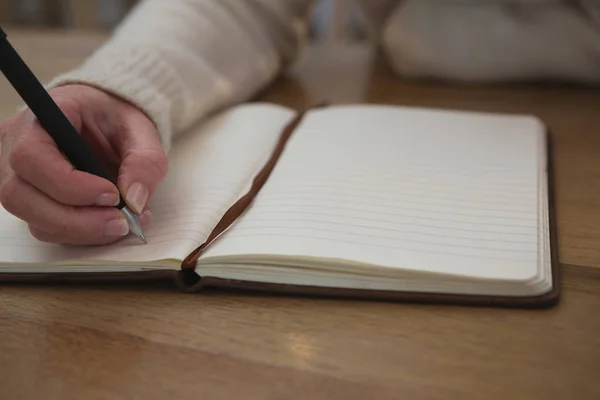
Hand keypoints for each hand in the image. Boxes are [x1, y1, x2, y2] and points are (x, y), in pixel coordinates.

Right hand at [0, 84, 168, 244]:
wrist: (107, 121)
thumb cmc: (116, 119)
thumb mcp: (140, 129)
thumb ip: (144, 160)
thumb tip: (135, 200)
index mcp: (42, 118)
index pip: (31, 156)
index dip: (69, 184)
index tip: (112, 195)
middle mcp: (15, 148)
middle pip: (21, 195)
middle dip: (75, 219)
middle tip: (121, 222)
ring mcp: (17, 177)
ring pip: (32, 219)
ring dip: (80, 231)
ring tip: (121, 225)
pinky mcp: (31, 201)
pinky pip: (46, 228)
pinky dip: (80, 235)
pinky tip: (109, 225)